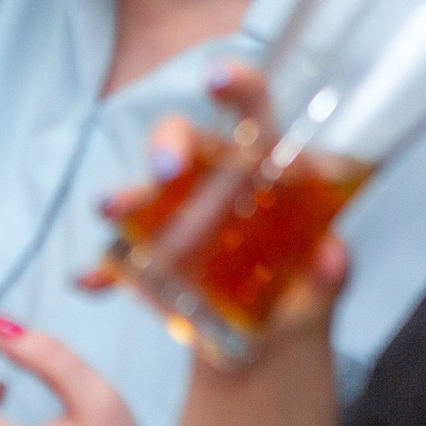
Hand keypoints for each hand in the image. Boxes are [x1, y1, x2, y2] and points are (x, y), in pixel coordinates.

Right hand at [88, 64, 349, 348]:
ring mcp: (179, 215)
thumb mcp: (324, 289)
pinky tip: (92, 282)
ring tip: (112, 210)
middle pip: (186, 138)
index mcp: (265, 169)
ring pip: (148, 188)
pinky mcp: (152, 257)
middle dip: (169, 143)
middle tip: (166, 169)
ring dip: (128, 196)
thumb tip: (332, 257)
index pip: (253, 109)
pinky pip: (122, 254)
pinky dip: (105, 267)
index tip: (219, 80)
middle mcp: (216, 179)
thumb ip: (333, 274)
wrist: (270, 345)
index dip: (238, 86)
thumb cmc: (303, 296)